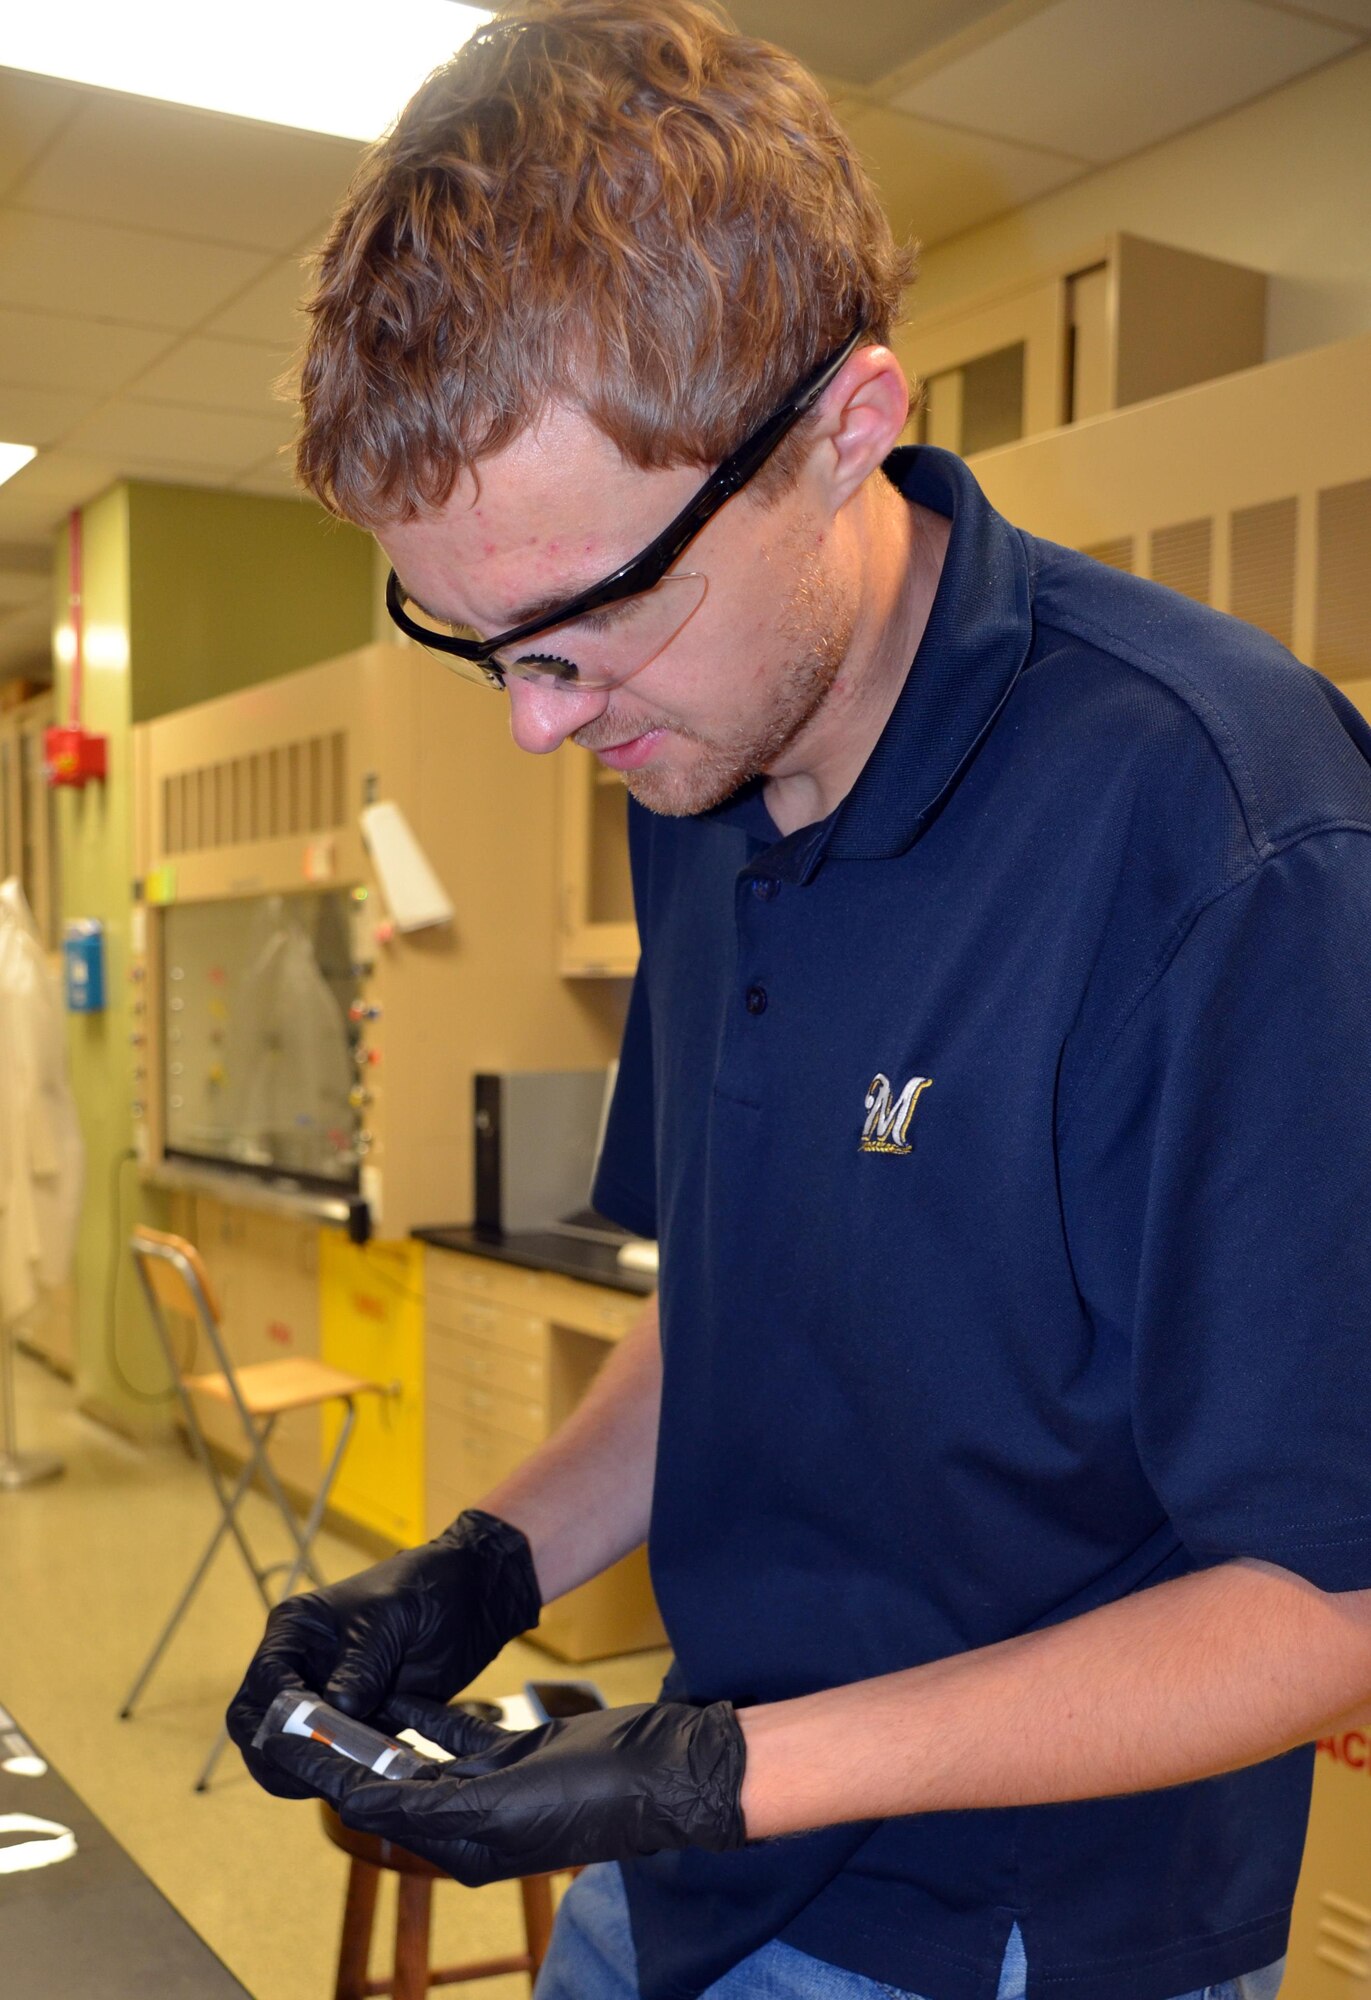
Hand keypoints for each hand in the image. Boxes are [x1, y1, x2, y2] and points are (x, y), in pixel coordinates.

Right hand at [226, 1510, 540, 1798]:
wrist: (472, 1598)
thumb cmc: (423, 1588)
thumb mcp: (388, 1616)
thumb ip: (361, 1662)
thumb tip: (338, 1710)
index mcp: (295, 1632)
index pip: (263, 1682)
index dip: (277, 1712)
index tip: (308, 1731)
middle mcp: (301, 1669)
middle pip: (260, 1725)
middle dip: (278, 1754)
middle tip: (315, 1772)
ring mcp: (328, 1702)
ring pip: (292, 1752)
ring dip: (310, 1771)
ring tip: (346, 1778)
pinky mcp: (359, 1726)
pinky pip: (338, 1761)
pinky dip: (346, 1774)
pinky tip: (373, 1778)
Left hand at [260, 1690, 747, 1880]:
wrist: (661, 1772)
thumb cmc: (587, 1796)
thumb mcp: (495, 1803)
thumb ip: (424, 1799)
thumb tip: (355, 1795)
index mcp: (460, 1845)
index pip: (374, 1805)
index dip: (331, 1773)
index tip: (291, 1740)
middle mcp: (470, 1822)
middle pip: (391, 1782)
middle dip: (349, 1751)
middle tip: (308, 1710)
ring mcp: (494, 1789)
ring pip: (424, 1757)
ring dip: (387, 1729)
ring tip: (348, 1696)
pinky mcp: (517, 1757)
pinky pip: (461, 1737)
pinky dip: (433, 1716)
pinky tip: (410, 1694)